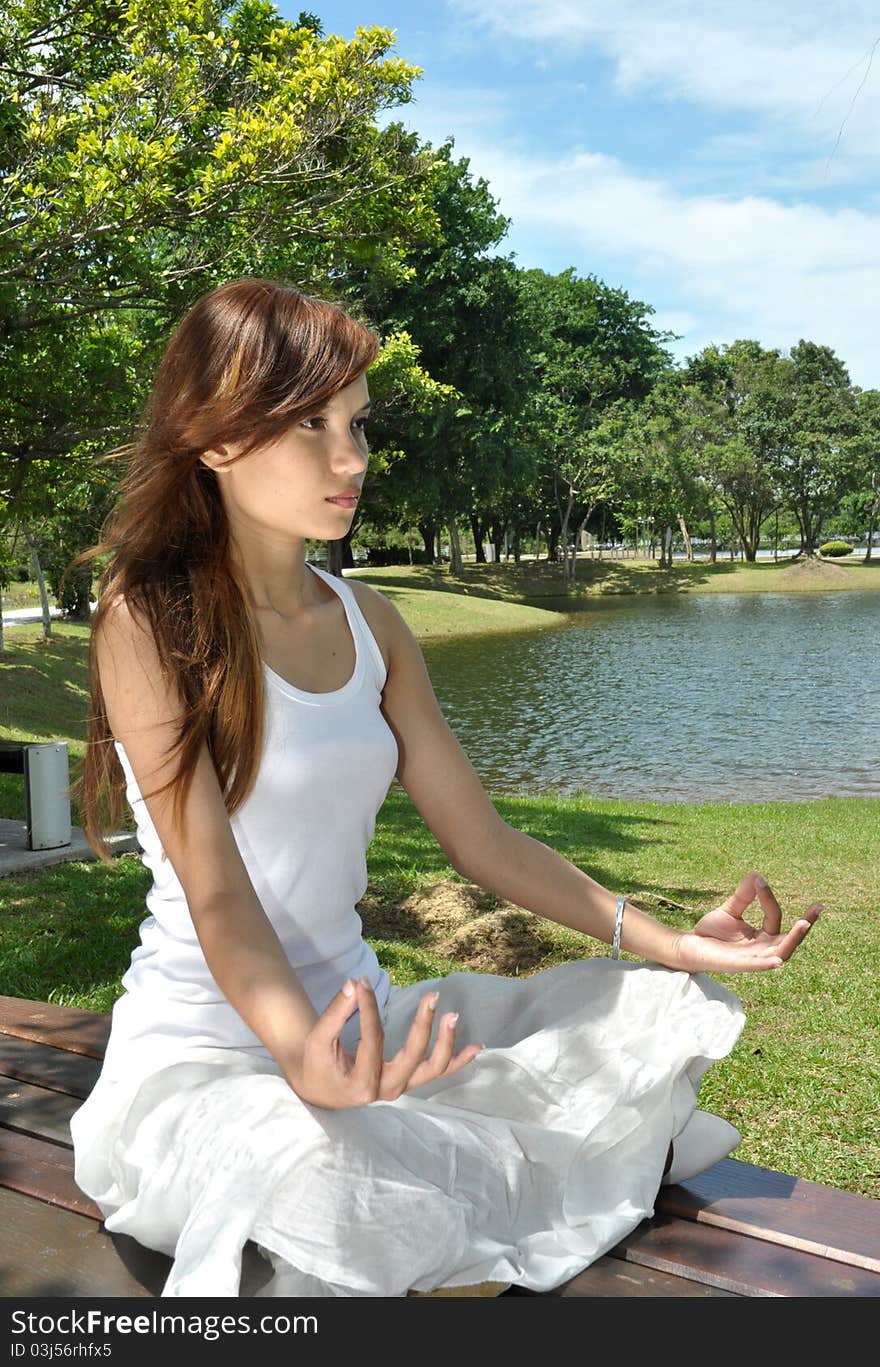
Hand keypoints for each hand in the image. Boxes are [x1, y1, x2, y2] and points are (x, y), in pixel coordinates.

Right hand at [290, 976, 483, 1108]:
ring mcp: (400, 1088)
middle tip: (431, 997)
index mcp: (361, 1084)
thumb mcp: (318, 1040)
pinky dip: (457, 1061)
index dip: (369, 1009)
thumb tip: (353, 984)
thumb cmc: (317, 1064)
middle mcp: (385, 1090)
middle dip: (424, 1026)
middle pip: (412, 1058)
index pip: (372, 1041)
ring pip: (431, 1070)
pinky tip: (476, 1047)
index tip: (362, 982)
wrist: (320, 1090)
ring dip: (447, 1044)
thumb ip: (335, 1013)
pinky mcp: (408, 1081)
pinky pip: (436, 1073)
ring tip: (453, 1015)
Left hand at [674, 871, 821, 974]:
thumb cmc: (711, 932)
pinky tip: (777, 959)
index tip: (759, 880)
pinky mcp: (738, 966)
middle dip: (804, 925)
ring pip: (780, 953)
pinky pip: (756, 966)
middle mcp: (762, 949)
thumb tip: (756, 875)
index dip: (767, 897)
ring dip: (793, 939)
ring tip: (804, 923)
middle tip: (818, 907)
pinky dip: (767, 963)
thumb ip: (744, 896)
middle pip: (789, 939)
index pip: (774, 916)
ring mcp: (752, 960)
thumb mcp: (730, 910)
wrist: (688, 946)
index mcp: (762, 937)